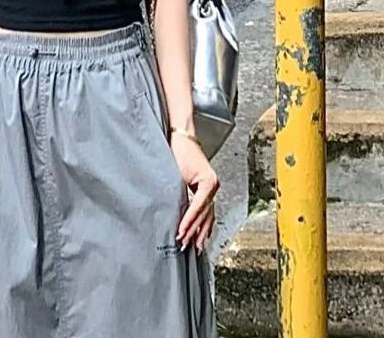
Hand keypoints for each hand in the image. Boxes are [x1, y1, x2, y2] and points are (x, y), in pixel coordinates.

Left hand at [169, 132, 219, 255]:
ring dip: (200, 231)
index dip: (189, 222)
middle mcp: (213, 186)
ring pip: (207, 215)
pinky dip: (203, 223)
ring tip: (195, 247)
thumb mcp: (176, 172)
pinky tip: (202, 234)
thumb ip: (176, 192)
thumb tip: (171, 212)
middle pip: (204, 214)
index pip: (198, 207)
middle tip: (184, 245)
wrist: (182, 136)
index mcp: (209, 182)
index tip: (180, 233)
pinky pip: (206, 210)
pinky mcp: (205, 188)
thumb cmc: (179, 150)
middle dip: (194, 231)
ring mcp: (211, 188)